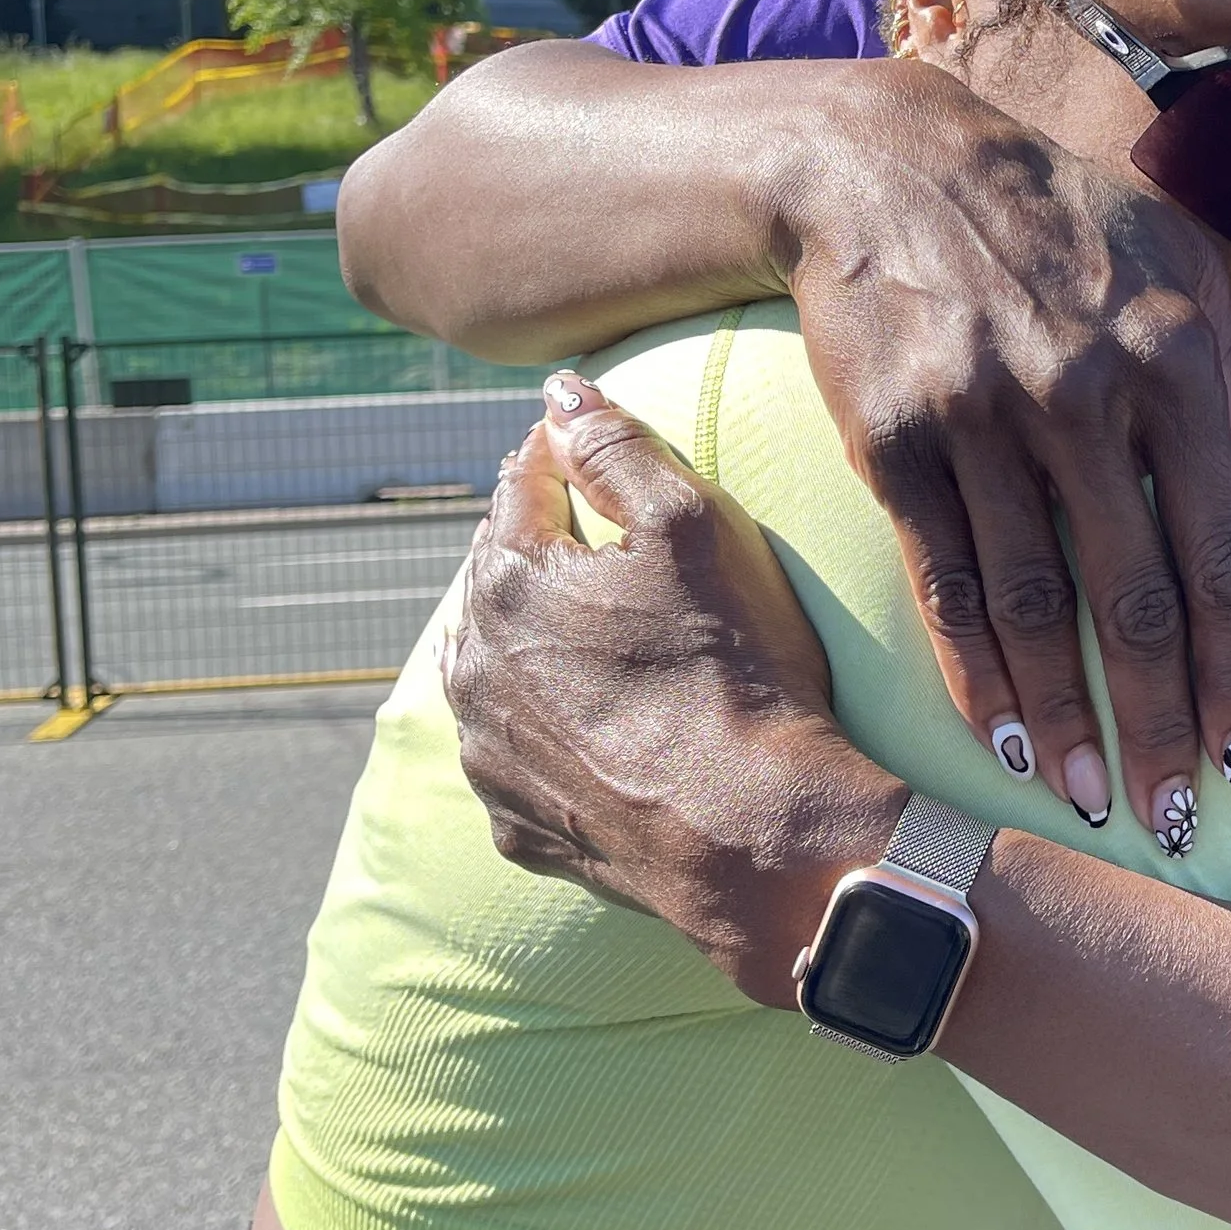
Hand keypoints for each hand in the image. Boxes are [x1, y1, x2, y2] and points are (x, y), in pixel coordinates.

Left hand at [442, 377, 898, 1000]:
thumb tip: (559, 393)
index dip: (568, 459)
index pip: (524, 487)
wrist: (758, 836)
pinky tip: (603, 729)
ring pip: (497, 669)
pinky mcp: (518, 825)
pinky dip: (550, 733)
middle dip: (545, 552)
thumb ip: (617, 447)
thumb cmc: (735, 670)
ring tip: (602, 638)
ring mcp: (490, 756)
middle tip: (609, 548)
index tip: (598, 451)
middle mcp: (472, 669)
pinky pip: (521, 756)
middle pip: (500, 577)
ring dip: (535, 644)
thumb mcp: (691, 527)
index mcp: (505, 583)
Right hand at [778, 60, 1230, 845]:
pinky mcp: (893, 440)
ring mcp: (981, 419)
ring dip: (1066, 721)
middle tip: (1182, 819)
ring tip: (1093, 805)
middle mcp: (1082, 393)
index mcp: (1174, 360)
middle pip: (1133, 597)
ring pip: (1033, 606)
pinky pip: (943, 581)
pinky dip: (974, 673)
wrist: (883, 163)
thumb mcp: (1180, 270)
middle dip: (1163, 724)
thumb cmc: (1059, 221)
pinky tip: (1001, 743)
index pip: (1224, 550)